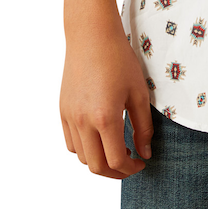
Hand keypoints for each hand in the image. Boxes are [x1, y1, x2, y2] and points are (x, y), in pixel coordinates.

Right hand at [59, 19, 153, 177]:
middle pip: (96, 166)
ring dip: (99, 161)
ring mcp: (69, 117)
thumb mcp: (139, 92)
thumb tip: (144, 153)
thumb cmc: (119, 60)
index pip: (116, 160)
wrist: (92, 36)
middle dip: (115, 172)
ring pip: (82, 157)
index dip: (131, 168)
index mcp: (104, 117)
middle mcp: (82, 121)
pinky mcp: (62, 110)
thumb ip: (143, 127)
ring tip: (117, 150)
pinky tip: (100, 138)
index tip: (142, 163)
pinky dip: (85, 149)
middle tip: (130, 164)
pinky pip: (71, 142)